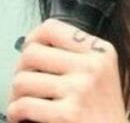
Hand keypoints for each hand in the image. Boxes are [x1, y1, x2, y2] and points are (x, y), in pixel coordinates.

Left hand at [7, 19, 127, 122]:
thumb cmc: (102, 108)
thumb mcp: (102, 70)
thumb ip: (78, 54)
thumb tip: (33, 45)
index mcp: (100, 50)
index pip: (52, 28)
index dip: (32, 38)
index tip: (30, 50)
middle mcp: (92, 65)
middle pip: (31, 53)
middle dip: (21, 70)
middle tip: (26, 83)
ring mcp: (80, 88)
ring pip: (22, 80)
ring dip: (16, 95)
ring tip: (28, 102)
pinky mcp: (67, 114)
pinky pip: (22, 106)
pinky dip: (16, 113)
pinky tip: (25, 116)